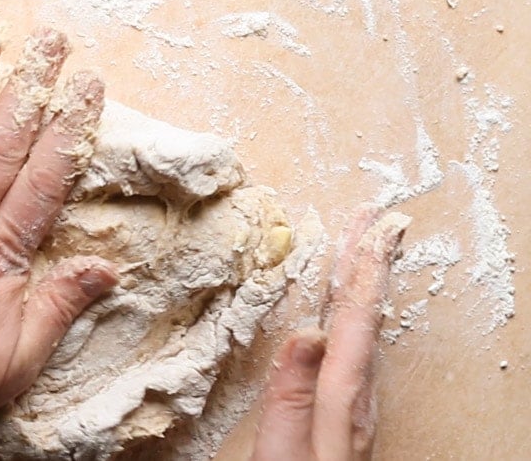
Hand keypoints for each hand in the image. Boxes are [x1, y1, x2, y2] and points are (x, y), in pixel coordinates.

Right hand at [252, 205, 408, 460]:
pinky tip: (346, 308)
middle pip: (366, 319)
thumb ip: (292, 396)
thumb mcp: (280, 451)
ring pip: (362, 329)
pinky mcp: (344, 413)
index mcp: (341, 401)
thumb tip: (308, 332)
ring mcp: (354, 405)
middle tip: (377, 219)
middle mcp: (357, 398)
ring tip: (364, 247)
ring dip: (363, 284)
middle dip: (369, 266)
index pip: (354, 324)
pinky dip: (353, 314)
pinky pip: (354, 346)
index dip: (362, 274)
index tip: (372, 230)